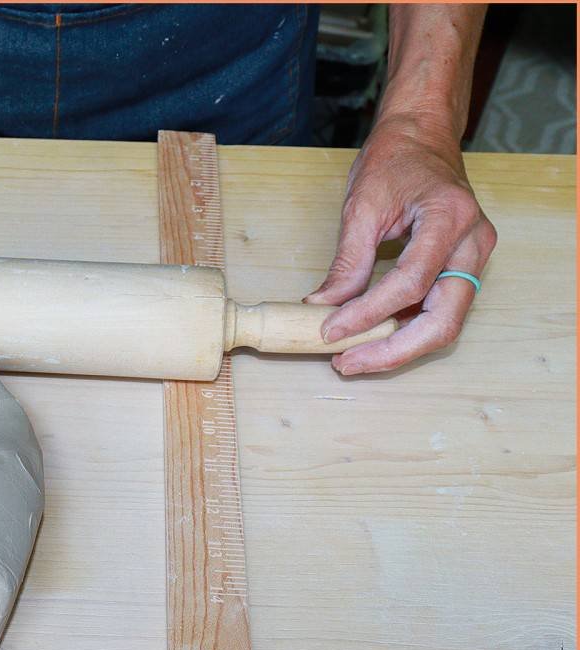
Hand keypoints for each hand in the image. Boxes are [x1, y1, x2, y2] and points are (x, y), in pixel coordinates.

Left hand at [304, 112, 496, 374]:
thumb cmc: (395, 160)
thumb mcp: (361, 206)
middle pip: (444, 319)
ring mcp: (475, 257)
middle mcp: (473, 243)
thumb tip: (323, 305)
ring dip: (399, 347)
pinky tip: (370, 338)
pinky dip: (405, 329)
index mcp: (449, 218)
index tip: (330, 331)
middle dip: (393, 350)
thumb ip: (348, 261)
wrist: (423, 137)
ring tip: (353, 357)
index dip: (369, 313)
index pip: (411, 282)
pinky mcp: (464, 267)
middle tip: (347, 362)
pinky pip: (438, 310)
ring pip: (445, 322)